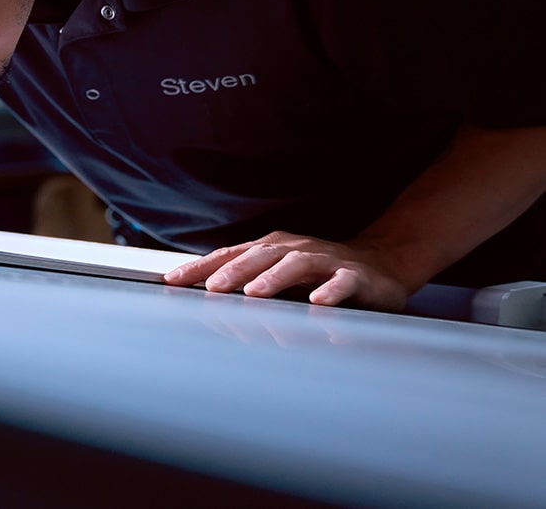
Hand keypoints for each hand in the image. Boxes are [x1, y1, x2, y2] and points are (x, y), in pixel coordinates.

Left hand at [163, 231, 411, 310]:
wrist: (379, 264)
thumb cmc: (317, 271)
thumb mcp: (277, 272)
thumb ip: (245, 280)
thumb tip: (199, 293)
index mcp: (270, 247)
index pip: (229, 255)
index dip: (200, 267)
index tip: (172, 281)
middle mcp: (294, 249)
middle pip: (259, 255)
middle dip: (233, 271)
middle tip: (212, 288)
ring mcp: (325, 259)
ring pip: (296, 264)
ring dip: (274, 278)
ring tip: (255, 293)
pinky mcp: (356, 275)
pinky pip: (342, 281)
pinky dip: (330, 290)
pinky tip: (319, 302)